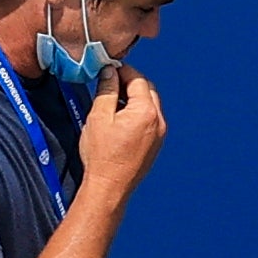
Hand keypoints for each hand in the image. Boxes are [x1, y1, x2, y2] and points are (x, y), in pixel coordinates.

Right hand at [76, 60, 165, 192]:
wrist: (109, 187)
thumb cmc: (102, 156)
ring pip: (149, 105)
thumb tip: (110, 72)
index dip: (121, 71)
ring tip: (112, 103)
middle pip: (147, 90)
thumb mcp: (99, 116)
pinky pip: (149, 120)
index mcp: (145, 111)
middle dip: (129, 83)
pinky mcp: (155, 144)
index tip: (107, 70)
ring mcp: (159, 134)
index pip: (137, 79)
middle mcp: (158, 121)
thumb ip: (107, 90)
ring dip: (133, 98)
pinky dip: (137, 113)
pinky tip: (119, 120)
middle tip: (109, 84)